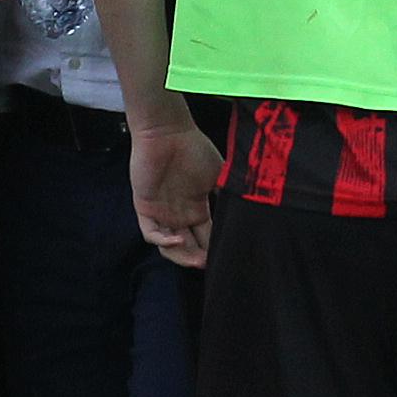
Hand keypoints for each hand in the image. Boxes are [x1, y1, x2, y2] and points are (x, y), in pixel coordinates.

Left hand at [130, 114, 219, 268]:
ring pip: (169, 246)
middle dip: (200, 259)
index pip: (206, 236)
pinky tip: (178, 238)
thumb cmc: (193, 147)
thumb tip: (251, 210)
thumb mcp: (220, 173)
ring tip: (198, 260)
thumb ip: (229, 193)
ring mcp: (161, 212)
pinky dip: (164, 240)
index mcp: (196, 207)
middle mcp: (179, 214)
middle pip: (189, 247)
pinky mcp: (144, 207)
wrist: (166, 131)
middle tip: (212, 265)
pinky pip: (151, 233)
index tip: (228, 256)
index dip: (214, 249)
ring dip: (183, 256)